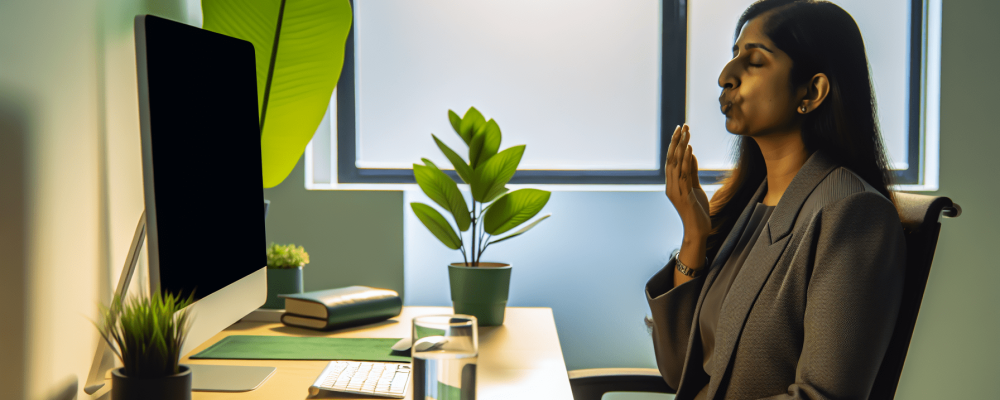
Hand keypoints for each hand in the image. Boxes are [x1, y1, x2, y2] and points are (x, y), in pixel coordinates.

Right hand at [665, 125, 710, 241]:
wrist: (698, 230)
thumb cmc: (698, 211)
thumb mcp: (696, 188)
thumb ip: (692, 172)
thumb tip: (691, 155)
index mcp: (672, 184)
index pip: (672, 160)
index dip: (675, 145)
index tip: (680, 130)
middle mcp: (670, 185)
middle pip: (671, 159)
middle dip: (676, 141)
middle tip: (681, 126)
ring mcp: (675, 190)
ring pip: (676, 164)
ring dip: (681, 146)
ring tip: (686, 132)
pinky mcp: (683, 194)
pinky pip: (684, 174)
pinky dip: (687, 160)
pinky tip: (690, 148)